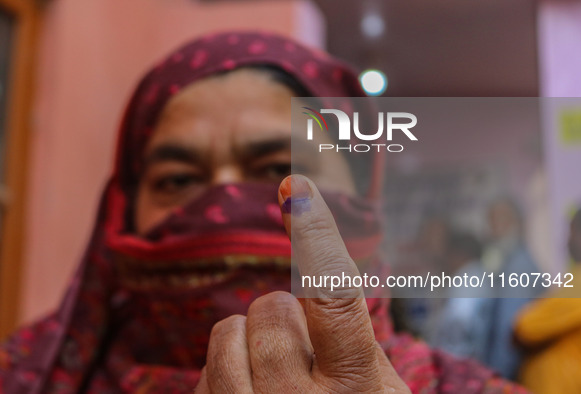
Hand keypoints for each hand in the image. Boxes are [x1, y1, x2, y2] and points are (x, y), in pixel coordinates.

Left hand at [194, 175, 409, 392]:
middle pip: (272, 307)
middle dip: (286, 317)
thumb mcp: (376, 386)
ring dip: (251, 340)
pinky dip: (228, 370)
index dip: (317, 234)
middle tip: (303, 353)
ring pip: (227, 331)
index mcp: (353, 390)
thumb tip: (313, 263)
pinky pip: (203, 369)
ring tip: (274, 375)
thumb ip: (353, 334)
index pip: (333, 294)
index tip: (298, 187)